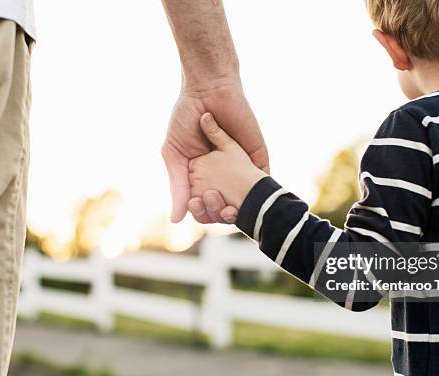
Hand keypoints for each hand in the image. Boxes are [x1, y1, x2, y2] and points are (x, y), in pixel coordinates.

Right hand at [162, 81, 268, 223]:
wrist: (208, 91)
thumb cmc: (185, 119)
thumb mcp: (175, 155)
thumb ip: (177, 187)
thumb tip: (176, 220)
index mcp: (201, 176)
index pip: (204, 205)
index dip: (203, 212)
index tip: (198, 209)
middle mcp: (222, 175)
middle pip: (225, 205)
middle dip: (221, 212)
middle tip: (216, 206)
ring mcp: (241, 167)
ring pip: (244, 198)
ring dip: (239, 207)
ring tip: (231, 207)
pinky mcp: (258, 157)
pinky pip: (262, 180)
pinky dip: (259, 193)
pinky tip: (253, 200)